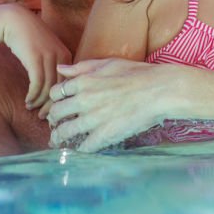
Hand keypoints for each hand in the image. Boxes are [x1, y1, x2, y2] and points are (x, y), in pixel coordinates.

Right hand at [0, 6, 71, 109]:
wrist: (14, 21)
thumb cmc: (29, 38)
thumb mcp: (46, 50)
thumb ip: (53, 65)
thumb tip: (54, 89)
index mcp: (67, 55)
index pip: (69, 83)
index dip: (62, 99)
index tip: (55, 110)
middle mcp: (61, 55)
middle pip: (60, 87)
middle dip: (52, 104)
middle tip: (44, 117)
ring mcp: (49, 56)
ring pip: (48, 87)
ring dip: (39, 101)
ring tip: (31, 108)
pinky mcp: (35, 58)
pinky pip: (37, 83)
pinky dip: (32, 95)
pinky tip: (27, 101)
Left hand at [46, 59, 179, 151]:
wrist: (160, 90)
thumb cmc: (138, 74)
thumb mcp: (108, 63)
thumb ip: (82, 66)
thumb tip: (61, 68)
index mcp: (84, 81)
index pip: (56, 93)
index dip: (55, 100)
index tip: (58, 105)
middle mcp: (84, 100)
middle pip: (56, 114)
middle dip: (53, 120)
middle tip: (55, 125)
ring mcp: (93, 119)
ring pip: (65, 132)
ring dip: (59, 138)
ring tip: (58, 142)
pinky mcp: (105, 134)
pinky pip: (85, 146)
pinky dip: (80, 150)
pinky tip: (80, 150)